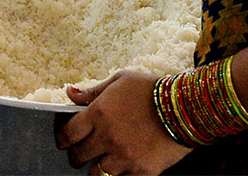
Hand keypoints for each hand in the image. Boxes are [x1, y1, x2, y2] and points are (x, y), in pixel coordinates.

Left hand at [56, 71, 191, 174]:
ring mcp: (124, 156)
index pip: (69, 133)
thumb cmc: (151, 89)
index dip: (63, 139)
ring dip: (96, 168)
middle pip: (80, 155)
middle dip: (77, 155)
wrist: (185, 107)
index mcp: (99, 113)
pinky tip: (119, 170)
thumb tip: (69, 93)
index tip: (63, 142)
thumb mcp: (120, 80)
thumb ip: (93, 91)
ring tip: (100, 162)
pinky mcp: (142, 171)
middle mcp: (108, 136)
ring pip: (97, 172)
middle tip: (80, 154)